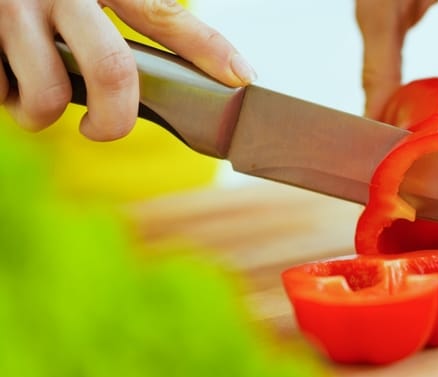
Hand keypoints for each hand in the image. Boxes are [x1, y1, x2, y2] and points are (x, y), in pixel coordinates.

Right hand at [0, 0, 255, 140]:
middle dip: (115, 121)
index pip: (163, 17)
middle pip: (113, 71)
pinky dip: (3, 95)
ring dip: (40, 114)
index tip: (241, 77)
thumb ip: (125, 17)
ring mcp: (13, 12)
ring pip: (48, 96)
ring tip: (33, 93)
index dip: (207, 49)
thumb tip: (197, 68)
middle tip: (102, 129)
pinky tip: (3, 73)